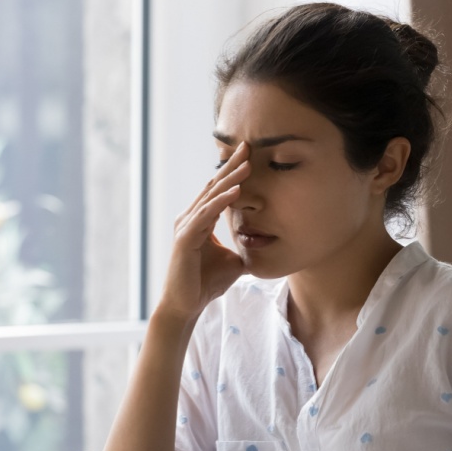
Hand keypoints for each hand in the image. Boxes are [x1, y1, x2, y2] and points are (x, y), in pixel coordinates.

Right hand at [157, 141, 251, 322]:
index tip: (250, 155)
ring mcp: (186, 227)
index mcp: (200, 220)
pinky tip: (235, 191)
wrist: (186, 305)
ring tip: (247, 164)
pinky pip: (206, 216)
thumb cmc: (206, 283)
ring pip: (210, 197)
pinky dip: (221, 202)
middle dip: (231, 166)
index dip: (233, 172)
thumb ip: (244, 249)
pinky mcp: (185, 239)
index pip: (218, 190)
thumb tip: (266, 247)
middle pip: (213, 186)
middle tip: (247, 145)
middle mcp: (190, 218)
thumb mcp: (233, 261)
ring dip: (230, 180)